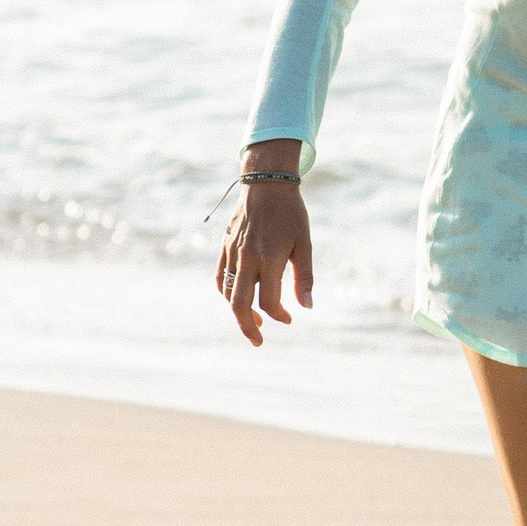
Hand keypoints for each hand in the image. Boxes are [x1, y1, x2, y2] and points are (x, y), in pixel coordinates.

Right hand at [218, 164, 312, 346]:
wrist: (267, 184)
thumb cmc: (291, 214)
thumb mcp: (304, 243)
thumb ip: (304, 277)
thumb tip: (307, 307)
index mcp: (270, 258)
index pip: (270, 301)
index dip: (280, 315)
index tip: (289, 319)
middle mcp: (247, 258)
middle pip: (239, 304)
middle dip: (248, 327)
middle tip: (258, 341)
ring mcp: (232, 253)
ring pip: (228, 293)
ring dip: (238, 311)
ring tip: (254, 321)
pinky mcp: (224, 247)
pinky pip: (219, 277)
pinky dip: (226, 293)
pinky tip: (237, 300)